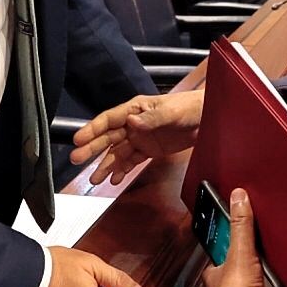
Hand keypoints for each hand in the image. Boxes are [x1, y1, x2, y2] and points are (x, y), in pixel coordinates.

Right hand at [71, 91, 204, 184]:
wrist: (209, 118)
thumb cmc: (191, 107)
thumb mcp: (172, 111)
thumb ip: (152, 118)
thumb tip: (132, 122)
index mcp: (136, 110)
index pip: (109, 120)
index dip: (92, 130)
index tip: (78, 140)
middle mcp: (135, 124)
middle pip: (108, 138)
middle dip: (92, 149)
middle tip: (77, 159)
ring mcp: (142, 138)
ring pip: (118, 152)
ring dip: (106, 165)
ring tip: (95, 179)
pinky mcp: (151, 150)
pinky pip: (132, 161)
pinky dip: (123, 170)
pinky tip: (115, 180)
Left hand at [202, 189, 268, 286]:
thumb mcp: (240, 252)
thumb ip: (241, 225)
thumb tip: (238, 198)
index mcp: (214, 278)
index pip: (214, 260)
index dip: (221, 251)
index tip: (227, 242)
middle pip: (229, 277)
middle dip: (239, 270)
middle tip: (250, 260)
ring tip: (265, 278)